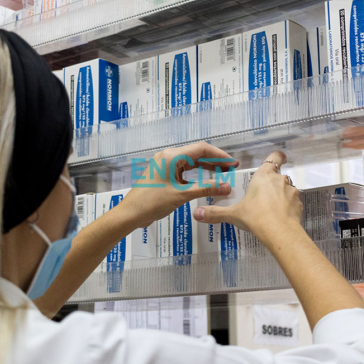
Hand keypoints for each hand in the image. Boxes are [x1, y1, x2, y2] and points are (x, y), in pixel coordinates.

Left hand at [120, 142, 237, 227]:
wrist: (130, 214)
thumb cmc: (152, 203)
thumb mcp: (181, 195)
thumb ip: (206, 189)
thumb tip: (227, 187)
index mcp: (171, 156)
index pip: (201, 149)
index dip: (220, 155)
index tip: (233, 163)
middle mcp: (167, 156)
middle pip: (196, 154)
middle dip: (214, 161)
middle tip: (231, 169)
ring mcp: (164, 165)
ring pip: (190, 162)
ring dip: (206, 168)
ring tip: (222, 174)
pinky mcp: (163, 174)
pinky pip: (183, 170)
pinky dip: (196, 175)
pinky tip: (206, 182)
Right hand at [193, 150, 303, 245]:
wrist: (280, 232)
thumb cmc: (256, 217)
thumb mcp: (233, 214)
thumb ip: (216, 213)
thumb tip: (197, 214)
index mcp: (264, 175)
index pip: (275, 157)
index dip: (277, 157)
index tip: (277, 159)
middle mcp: (280, 180)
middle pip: (279, 175)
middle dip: (273, 183)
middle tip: (262, 195)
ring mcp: (292, 192)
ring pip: (287, 189)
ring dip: (281, 196)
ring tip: (271, 209)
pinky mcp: (299, 205)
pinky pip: (294, 203)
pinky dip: (288, 208)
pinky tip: (280, 218)